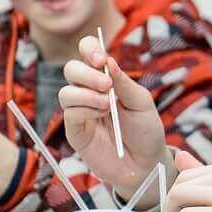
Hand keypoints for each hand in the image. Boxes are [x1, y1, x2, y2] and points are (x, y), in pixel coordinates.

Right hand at [59, 36, 166, 197]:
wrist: (145, 163)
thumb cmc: (146, 131)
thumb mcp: (142, 103)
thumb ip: (125, 83)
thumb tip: (109, 60)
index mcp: (106, 78)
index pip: (88, 52)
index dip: (89, 48)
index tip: (100, 58)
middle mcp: (89, 91)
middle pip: (71, 69)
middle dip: (87, 73)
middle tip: (107, 85)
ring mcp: (80, 111)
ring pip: (65, 92)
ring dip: (87, 95)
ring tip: (108, 105)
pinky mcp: (75, 130)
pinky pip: (70, 113)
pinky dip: (85, 110)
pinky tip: (101, 117)